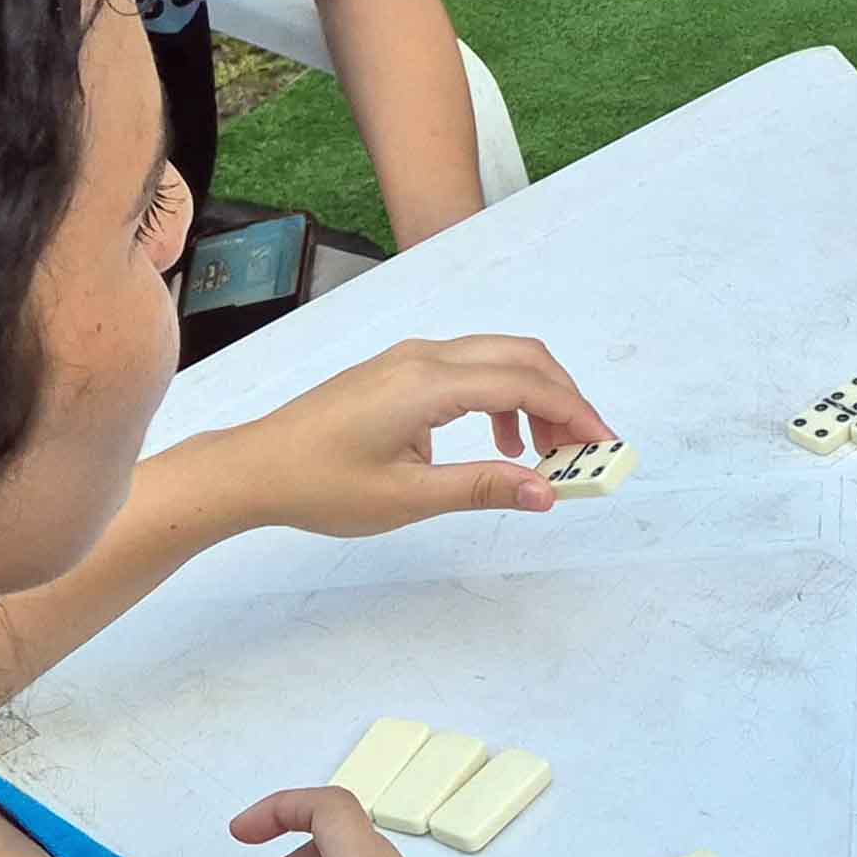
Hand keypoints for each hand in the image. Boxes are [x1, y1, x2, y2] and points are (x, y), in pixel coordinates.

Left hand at [214, 335, 612, 537]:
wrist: (254, 467)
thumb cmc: (320, 485)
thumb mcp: (408, 499)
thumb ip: (483, 488)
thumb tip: (547, 493)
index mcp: (427, 384)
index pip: (524, 383)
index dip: (573, 412)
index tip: (603, 446)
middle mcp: (424, 358)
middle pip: (521, 357)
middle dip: (563, 400)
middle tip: (582, 450)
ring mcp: (411, 360)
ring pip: (498, 360)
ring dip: (534, 399)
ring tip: (543, 456)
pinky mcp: (400, 371)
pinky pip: (471, 370)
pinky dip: (502, 399)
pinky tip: (498, 444)